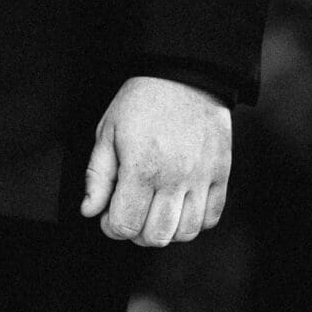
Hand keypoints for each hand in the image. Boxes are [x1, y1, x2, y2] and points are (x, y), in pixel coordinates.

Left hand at [80, 75, 230, 246]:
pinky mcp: (221, 173)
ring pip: (186, 232)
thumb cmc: (142, 102)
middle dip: (136, 233)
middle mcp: (174, 178)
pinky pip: (211, 216)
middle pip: (156, 236)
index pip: (124, 225)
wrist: (185, 75)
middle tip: (132, 213)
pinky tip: (180, 207)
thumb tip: (90, 211)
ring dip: (166, 231)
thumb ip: (97, 176)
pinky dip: (195, 221)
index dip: (111, 226)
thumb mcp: (107, 133)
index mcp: (141, 168)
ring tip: (156, 212)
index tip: (109, 214)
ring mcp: (201, 177)